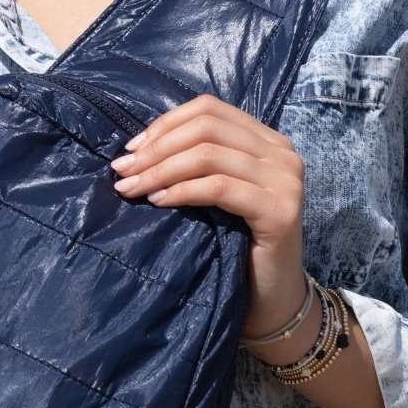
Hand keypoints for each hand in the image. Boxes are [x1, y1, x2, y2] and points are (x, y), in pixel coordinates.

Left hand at [108, 94, 309, 341]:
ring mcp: (285, 180)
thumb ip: (197, 163)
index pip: (210, 109)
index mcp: (267, 141)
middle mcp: (282, 153)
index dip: (166, 123)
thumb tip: (138, 149)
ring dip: (161, 170)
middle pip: (207, 128)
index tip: (132, 149)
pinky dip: (182, 191)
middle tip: (123, 171)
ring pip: (209, 156)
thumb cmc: (238, 246)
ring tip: (132, 188)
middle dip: (157, 147)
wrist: (272, 298)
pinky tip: (158, 202)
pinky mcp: (279, 211)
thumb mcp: (217, 193)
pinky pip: (218, 188)